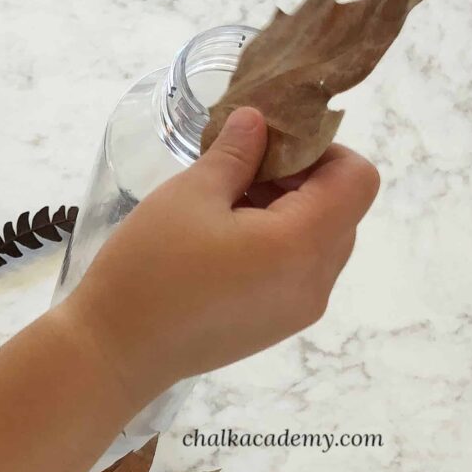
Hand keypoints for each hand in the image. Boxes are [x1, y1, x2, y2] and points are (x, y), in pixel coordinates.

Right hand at [62, 107, 379, 392]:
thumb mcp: (188, 195)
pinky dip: (276, 245)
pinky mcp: (276, 327)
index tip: (267, 147)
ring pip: (321, 242)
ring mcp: (298, 311)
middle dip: (302, 180)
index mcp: (300, 245)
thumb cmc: (149, 268)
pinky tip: (221, 245)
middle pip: (343, 211)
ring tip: (225, 210)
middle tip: (240, 174)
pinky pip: (299, 272)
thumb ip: (234, 153)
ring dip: (288, 213)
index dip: (322, 150)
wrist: (115, 350)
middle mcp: (315, 283)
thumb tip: (258, 121)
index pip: (357, 179)